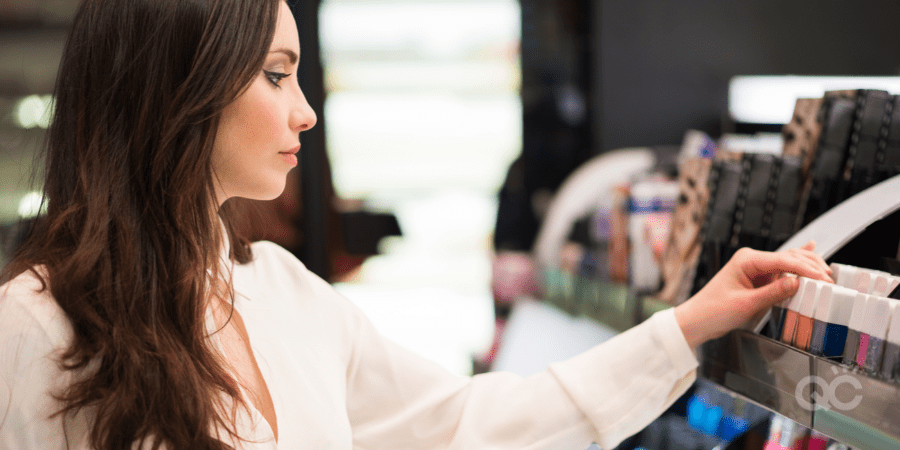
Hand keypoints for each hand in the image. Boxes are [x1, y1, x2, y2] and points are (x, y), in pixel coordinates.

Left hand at [674, 241, 832, 347]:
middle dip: (811, 266)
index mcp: (747, 260)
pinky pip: (781, 269)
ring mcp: (755, 268)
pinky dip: (797, 263)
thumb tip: (798, 282)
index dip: (805, 269)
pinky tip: (811, 248)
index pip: (784, 260)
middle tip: (830, 280)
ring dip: (807, 267)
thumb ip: (773, 293)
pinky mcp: (757, 278)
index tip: (823, 279)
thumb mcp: (747, 304)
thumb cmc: (715, 311)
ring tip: (826, 274)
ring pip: (788, 262)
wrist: (698, 320)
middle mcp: (752, 260)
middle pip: (789, 257)